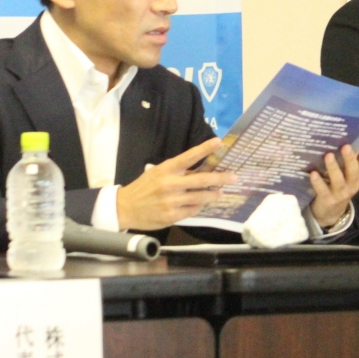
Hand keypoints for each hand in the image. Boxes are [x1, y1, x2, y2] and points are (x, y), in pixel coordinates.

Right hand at [117, 138, 237, 229]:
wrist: (124, 208)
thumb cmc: (144, 188)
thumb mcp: (157, 173)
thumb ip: (178, 172)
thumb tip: (203, 168)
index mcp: (166, 169)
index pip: (188, 156)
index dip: (204, 149)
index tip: (219, 142)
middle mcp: (170, 184)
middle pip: (201, 180)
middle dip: (220, 178)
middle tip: (234, 177)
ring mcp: (171, 201)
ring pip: (200, 197)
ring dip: (213, 195)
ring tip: (221, 192)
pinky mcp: (172, 215)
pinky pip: (193, 210)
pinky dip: (199, 206)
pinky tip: (202, 204)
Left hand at [309, 142, 358, 227]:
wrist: (330, 212)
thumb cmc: (339, 187)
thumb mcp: (347, 175)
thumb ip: (349, 160)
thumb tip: (348, 137)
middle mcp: (353, 185)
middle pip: (354, 171)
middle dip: (350, 158)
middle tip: (345, 146)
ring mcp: (341, 194)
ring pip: (338, 181)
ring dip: (333, 168)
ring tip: (328, 155)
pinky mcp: (328, 200)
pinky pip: (323, 190)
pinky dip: (318, 182)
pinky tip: (313, 173)